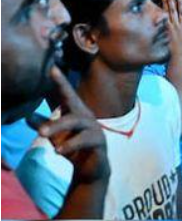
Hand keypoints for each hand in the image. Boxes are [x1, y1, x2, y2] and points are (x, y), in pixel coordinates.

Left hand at [39, 67, 109, 183]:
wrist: (91, 168)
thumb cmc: (73, 147)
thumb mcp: (56, 136)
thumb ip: (44, 124)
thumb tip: (27, 115)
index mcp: (76, 112)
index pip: (67, 94)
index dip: (61, 81)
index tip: (52, 68)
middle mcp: (86, 116)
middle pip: (73, 103)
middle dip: (60, 96)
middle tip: (38, 101)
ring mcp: (94, 128)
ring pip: (77, 121)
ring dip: (59, 126)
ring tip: (42, 134)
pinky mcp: (98, 142)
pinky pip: (85, 140)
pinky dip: (70, 145)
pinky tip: (58, 151)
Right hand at [163, 0, 181, 59]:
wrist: (180, 58)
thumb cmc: (171, 52)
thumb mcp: (163, 42)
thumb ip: (161, 35)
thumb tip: (153, 31)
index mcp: (167, 28)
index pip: (165, 14)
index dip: (165, 4)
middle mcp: (175, 26)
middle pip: (172, 11)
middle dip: (171, 1)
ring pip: (181, 13)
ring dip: (181, 4)